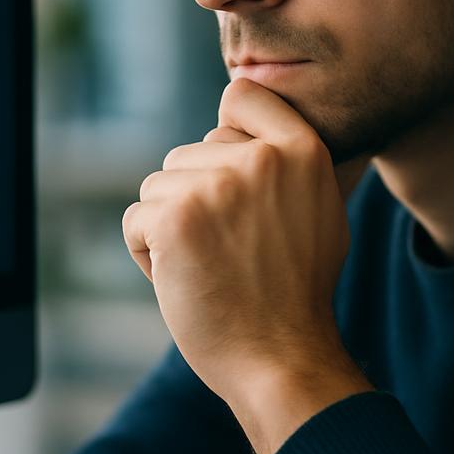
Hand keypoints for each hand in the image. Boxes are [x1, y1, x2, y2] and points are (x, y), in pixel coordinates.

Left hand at [122, 77, 370, 411]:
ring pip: (158, 185)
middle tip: (230, 250)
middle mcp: (260, 159)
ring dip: (170, 226)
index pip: (242, 94)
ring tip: (210, 266)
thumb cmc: (294, 291)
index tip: (230, 173)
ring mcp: (215, 186)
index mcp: (302, 151)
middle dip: (195, 198)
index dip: (225, 130)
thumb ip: (283, 163)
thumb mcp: (317, 211)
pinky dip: (147, 252)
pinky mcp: (174, 217)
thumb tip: (226, 128)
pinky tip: (185, 279)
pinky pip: (137, 220)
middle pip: (189, 153)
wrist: (281, 359)